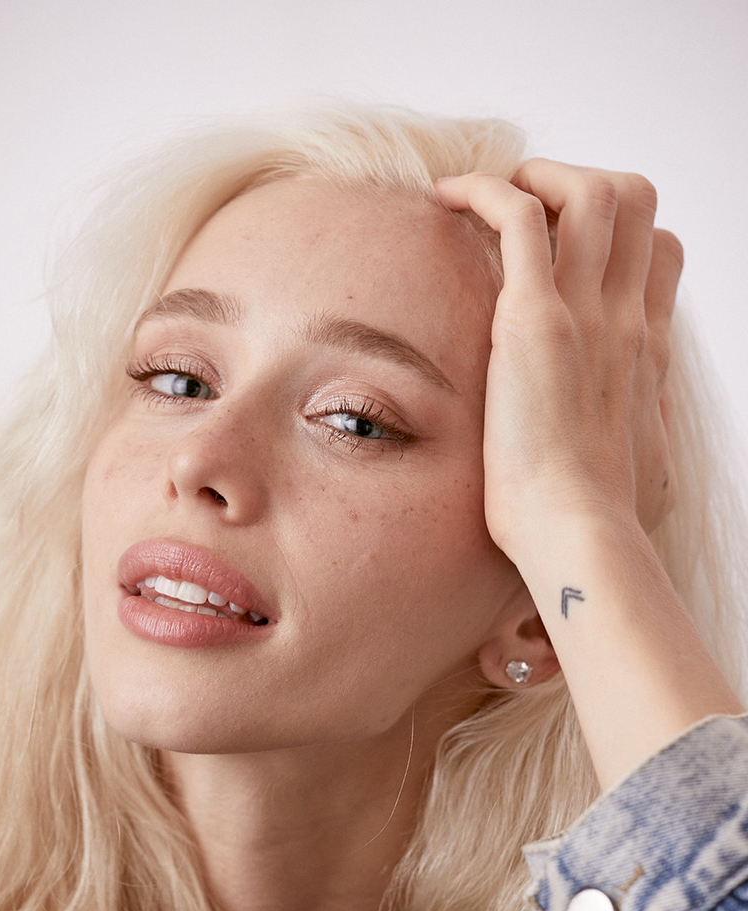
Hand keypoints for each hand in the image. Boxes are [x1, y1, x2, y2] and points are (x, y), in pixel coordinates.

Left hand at [435, 160, 682, 563]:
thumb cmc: (602, 521)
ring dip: (536, 178)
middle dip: (579, 183)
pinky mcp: (535, 320)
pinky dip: (483, 191)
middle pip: (634, 201)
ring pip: (588, 191)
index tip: (565, 250)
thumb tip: (639, 444)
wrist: (579, 535)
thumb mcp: (647, 468)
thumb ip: (643, 436)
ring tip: (486, 200)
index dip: (618, 232)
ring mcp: (587, 313)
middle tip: (526, 210)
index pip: (660, 251)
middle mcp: (626, 319)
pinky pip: (518, 216)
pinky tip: (447, 199)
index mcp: (646, 351)